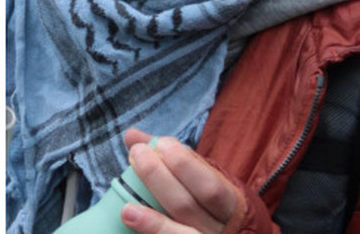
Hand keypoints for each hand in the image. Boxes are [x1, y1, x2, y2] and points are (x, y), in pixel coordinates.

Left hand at [119, 128, 241, 233]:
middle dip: (158, 178)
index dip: (185, 166)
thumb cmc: (211, 202)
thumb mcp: (203, 177)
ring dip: (153, 221)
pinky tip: (132, 222)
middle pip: (187, 206)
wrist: (231, 233)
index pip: (210, 186)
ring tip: (127, 210)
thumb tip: (132, 135)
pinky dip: (152, 232)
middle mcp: (220, 227)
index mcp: (229, 203)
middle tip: (137, 153)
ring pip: (181, 233)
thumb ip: (172, 157)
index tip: (161, 144)